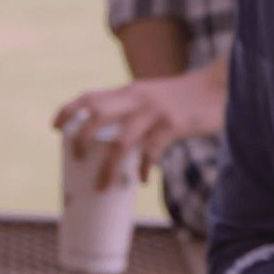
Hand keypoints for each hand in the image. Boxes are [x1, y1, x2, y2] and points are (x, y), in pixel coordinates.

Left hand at [52, 57, 228, 188]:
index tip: (54, 127)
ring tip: (101, 186)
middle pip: (98, 115)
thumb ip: (135, 111)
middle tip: (77, 158)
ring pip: (122, 141)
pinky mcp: (174, 125)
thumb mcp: (153, 96)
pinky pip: (152, 151)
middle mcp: (138, 98)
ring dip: (108, 167)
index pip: (91, 96)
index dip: (69, 110)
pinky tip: (143, 180)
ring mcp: (156, 112)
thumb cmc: (185, 97)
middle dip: (81, 137)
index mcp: (130, 91)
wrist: (220, 86)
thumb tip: (115, 144)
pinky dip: (144, 168)